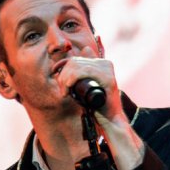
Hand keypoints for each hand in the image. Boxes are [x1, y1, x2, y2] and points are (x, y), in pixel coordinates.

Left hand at [60, 46, 144, 169]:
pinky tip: (69, 89)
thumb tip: (86, 48)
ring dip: (65, 80)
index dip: (63, 68)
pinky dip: (72, 79)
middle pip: (74, 61)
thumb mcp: (87, 86)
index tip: (59, 82)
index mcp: (101, 63)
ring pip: (76, 66)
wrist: (110, 121)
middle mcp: (106, 64)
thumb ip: (86, 71)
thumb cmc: (98, 106)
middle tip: (63, 92)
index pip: (75, 59)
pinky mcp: (108, 79)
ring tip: (65, 93)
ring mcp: (108, 71)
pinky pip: (84, 71)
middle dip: (63, 76)